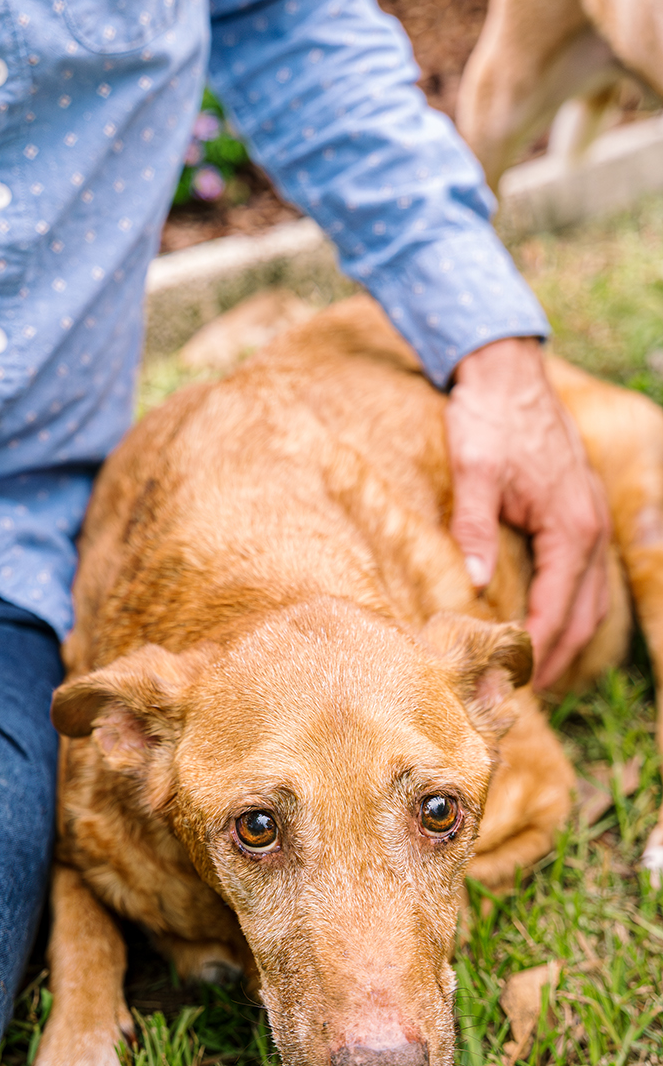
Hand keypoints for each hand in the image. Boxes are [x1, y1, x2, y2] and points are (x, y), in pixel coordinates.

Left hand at [445, 337, 610, 688]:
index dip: (534, 651)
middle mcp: (591, 527)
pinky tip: (550, 619)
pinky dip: (573, 606)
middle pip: (584, 614)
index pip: (557, 608)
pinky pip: (586, 574)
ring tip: (537, 671)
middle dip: (557, 657)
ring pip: (592, 597)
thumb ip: (474, 527)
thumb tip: (478, 582)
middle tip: (522, 693)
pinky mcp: (579, 511)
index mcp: (570, 526)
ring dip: (569, 637)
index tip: (508, 683)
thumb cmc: (489, 418)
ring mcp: (591, 518)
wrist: (507, 371)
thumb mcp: (474, 470)